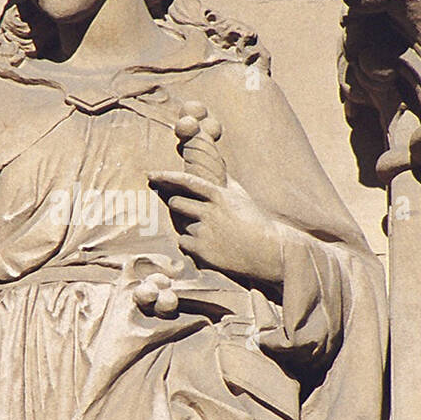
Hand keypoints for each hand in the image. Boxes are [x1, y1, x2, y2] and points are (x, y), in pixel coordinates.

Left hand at [150, 170, 286, 285]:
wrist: (269, 252)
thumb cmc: (256, 222)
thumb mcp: (241, 198)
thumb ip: (223, 184)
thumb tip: (214, 167)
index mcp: (220, 195)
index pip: (186, 181)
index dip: (166, 177)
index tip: (151, 174)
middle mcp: (210, 212)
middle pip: (176, 203)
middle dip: (179, 206)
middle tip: (194, 213)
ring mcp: (205, 232)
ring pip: (182, 225)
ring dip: (191, 228)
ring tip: (214, 234)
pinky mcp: (203, 251)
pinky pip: (184, 243)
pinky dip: (192, 244)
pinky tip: (211, 246)